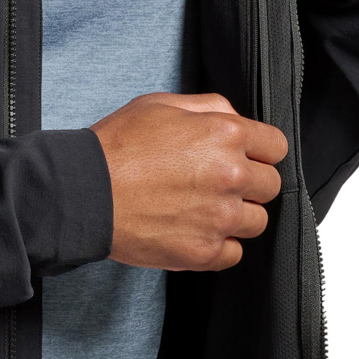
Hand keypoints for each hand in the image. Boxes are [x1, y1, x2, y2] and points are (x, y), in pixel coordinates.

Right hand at [89, 92, 287, 271]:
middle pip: (270, 185)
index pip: (276, 146)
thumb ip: (207, 107)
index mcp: (224, 134)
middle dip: (248, 182)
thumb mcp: (160, 105)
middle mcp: (231, 175)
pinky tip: (194, 229)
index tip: (245, 156)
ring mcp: (219, 217)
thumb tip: (233, 118)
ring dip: (236, 215)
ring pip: (257, 221)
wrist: (83, 191)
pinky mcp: (203, 252)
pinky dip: (219, 245)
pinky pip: (234, 253)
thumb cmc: (116, 146)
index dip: (259, 150)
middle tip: (214, 182)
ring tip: (201, 207)